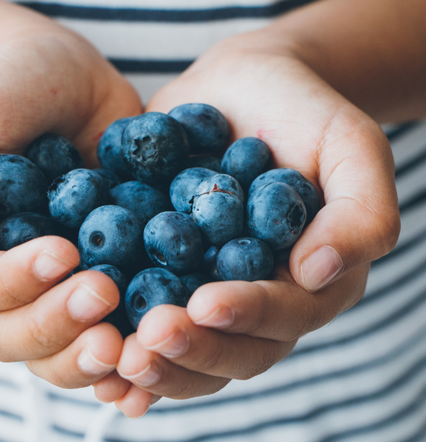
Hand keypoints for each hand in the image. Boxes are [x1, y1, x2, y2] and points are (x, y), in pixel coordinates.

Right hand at [0, 22, 141, 387]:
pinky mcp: (107, 275)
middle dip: (58, 325)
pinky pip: (114, 329)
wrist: (67, 78)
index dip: (15, 282)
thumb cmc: (5, 88)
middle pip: (17, 336)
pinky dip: (131, 350)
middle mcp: (6, 280)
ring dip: (92, 354)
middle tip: (104, 295)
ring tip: (132, 343)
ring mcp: (58, 285)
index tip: (63, 252)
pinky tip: (159, 351)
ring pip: (61, 349)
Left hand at [92, 31, 399, 416]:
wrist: (243, 86)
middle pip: (228, 349)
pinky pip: (136, 313)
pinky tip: (84, 345)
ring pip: (181, 348)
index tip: (206, 304)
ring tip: (109, 353)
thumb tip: (317, 273)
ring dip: (147, 360)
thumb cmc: (305, 113)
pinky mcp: (157, 269)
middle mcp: (253, 299)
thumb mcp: (352, 149)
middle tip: (147, 339)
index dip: (246, 317)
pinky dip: (113, 337)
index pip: (282, 317)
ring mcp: (201, 288)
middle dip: (189, 349)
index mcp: (305, 283)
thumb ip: (361, 213)